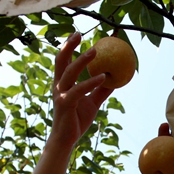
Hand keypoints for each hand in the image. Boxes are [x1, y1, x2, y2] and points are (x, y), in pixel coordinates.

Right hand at [51, 32, 113, 148]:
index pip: (63, 61)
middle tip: (79, 33)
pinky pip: (79, 90)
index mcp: (62, 84)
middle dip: (68, 46)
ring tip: (95, 51)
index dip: (69, 46)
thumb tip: (114, 79)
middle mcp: (58, 86)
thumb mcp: (92, 103)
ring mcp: (60, 94)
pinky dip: (91, 82)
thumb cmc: (77, 121)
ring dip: (82, 60)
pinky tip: (104, 76)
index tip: (77, 34)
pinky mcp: (65, 104)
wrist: (67, 140)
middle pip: (61, 61)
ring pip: (69, 72)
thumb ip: (100, 90)